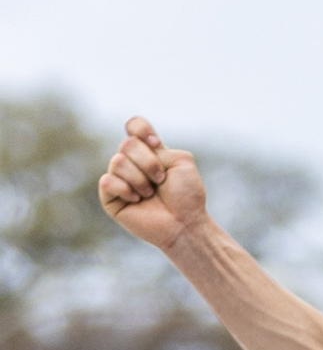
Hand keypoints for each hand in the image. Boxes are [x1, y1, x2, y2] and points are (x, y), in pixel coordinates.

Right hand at [98, 117, 208, 249]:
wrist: (185, 224)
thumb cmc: (186, 196)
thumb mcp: (181, 162)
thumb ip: (159, 147)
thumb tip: (133, 146)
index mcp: (148, 151)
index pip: (134, 125)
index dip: (141, 129)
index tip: (156, 144)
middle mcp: (131, 162)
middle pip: (127, 143)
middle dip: (149, 163)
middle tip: (161, 181)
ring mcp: (119, 178)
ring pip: (118, 161)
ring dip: (141, 180)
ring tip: (150, 194)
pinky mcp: (109, 197)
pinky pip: (107, 181)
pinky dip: (126, 190)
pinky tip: (137, 201)